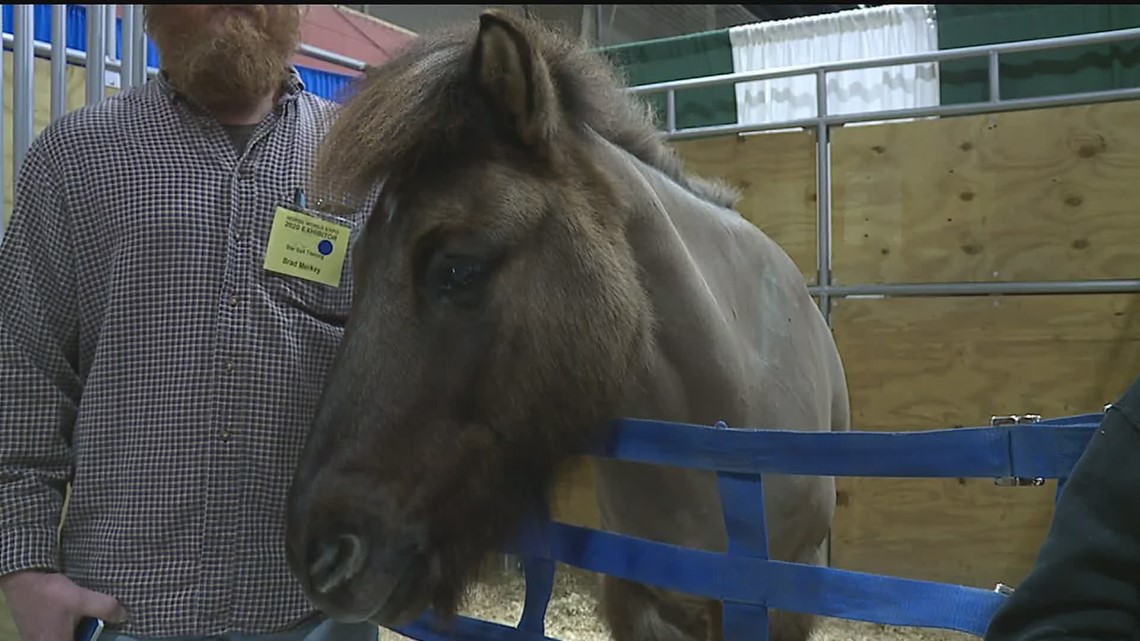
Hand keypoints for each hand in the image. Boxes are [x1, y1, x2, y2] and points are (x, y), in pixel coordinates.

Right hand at [0, 570, 126, 640]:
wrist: (21, 578)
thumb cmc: (49, 592)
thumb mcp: (80, 599)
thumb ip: (105, 608)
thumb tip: (125, 616)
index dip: (94, 639)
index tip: (105, 632)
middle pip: (76, 640)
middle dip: (89, 635)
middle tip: (102, 624)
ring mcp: (39, 639)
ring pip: (68, 637)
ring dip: (80, 631)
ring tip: (94, 620)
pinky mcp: (37, 631)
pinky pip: (60, 633)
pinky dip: (71, 628)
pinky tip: (80, 616)